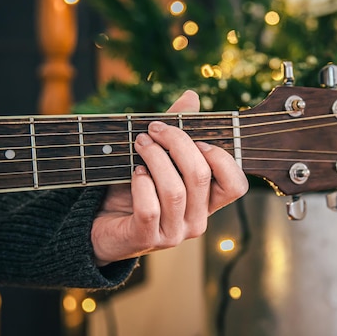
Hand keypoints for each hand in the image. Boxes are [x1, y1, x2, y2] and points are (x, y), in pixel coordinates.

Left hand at [91, 90, 247, 265]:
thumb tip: (191, 96)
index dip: (222, 159)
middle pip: (201, 177)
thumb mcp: (160, 156)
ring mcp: (173, 233)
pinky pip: (150, 208)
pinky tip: (134, 173)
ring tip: (140, 143)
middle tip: (154, 128)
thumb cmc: (136, 186)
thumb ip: (178, 128)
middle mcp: (196, 221)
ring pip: (175, 191)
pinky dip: (141, 184)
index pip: (236, 185)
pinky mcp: (146, 239)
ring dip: (155, 158)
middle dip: (177, 143)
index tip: (198, 139)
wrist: (101, 221)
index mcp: (207, 202)